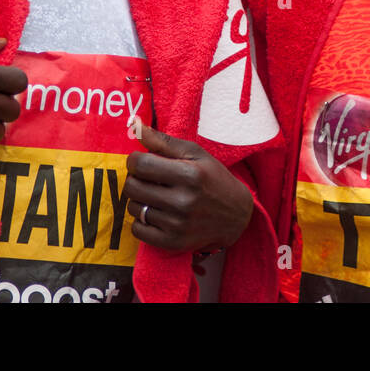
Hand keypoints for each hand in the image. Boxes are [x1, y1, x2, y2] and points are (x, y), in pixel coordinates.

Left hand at [125, 122, 253, 253]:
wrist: (236, 215)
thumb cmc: (214, 179)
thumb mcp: (195, 154)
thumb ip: (164, 141)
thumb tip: (135, 127)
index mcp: (190, 175)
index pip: (141, 164)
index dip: (134, 160)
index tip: (141, 161)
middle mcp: (183, 201)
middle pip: (133, 187)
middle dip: (135, 179)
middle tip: (148, 178)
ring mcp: (178, 224)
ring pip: (134, 208)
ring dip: (139, 199)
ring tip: (155, 196)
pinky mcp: (173, 242)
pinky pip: (138, 230)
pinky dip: (141, 221)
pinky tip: (156, 213)